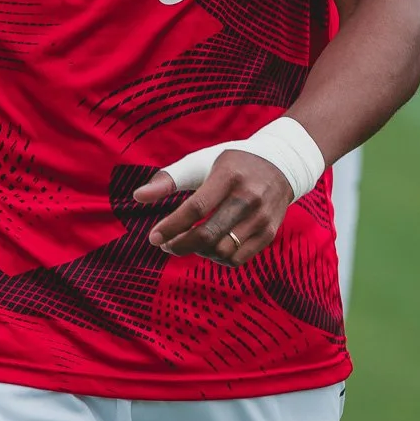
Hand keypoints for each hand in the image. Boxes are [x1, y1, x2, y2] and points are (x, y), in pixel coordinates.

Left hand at [133, 149, 292, 263]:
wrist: (281, 165)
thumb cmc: (231, 164)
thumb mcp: (202, 162)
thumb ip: (169, 178)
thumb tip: (137, 197)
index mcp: (228, 175)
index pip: (197, 207)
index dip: (172, 225)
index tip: (153, 238)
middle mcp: (248, 197)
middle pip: (209, 234)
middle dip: (181, 244)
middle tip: (165, 245)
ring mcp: (262, 217)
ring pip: (222, 251)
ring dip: (198, 252)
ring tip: (187, 241)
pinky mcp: (269, 233)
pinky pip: (237, 259)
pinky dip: (217, 258)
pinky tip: (208, 247)